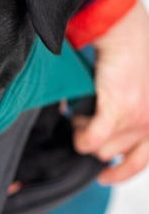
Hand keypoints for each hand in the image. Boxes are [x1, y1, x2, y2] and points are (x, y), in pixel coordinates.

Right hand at [73, 0, 148, 183]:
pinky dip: (80, 134)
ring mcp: (136, 120)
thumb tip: (98, 139)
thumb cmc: (130, 61)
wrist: (128, 37)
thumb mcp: (136, 97)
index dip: (120, 173)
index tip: (104, 176)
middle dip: (92, 141)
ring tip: (79, 112)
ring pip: (97, 147)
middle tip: (83, 121)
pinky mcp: (117, 111)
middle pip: (109, 154)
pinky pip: (91, 138)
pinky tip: (72, 120)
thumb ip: (126, 119)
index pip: (140, 163)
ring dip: (82, 132)